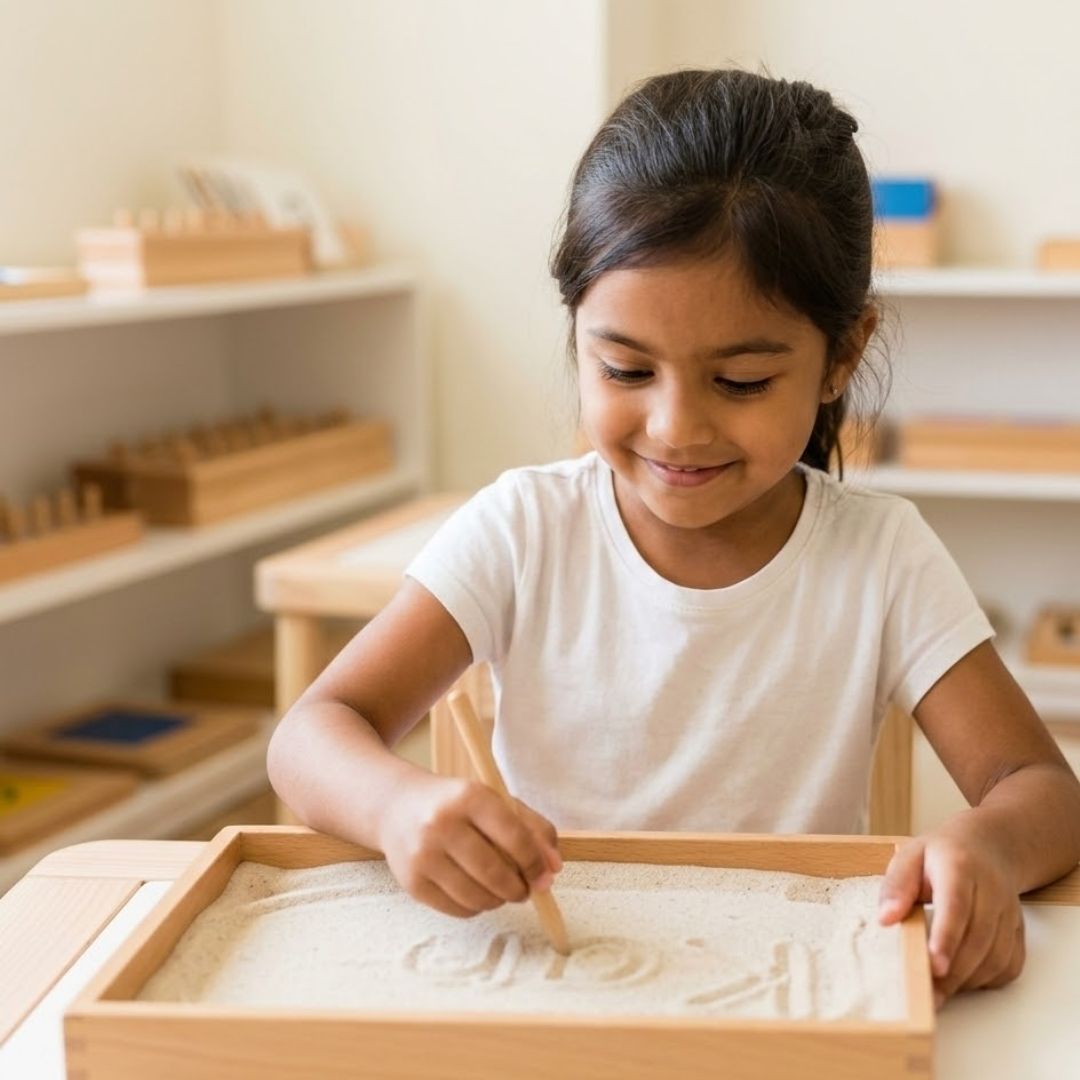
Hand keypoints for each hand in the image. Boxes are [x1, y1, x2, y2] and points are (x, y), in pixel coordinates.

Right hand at [377, 772, 561, 917]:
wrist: (396, 806)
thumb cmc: (456, 804)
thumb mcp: (494, 801)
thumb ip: (532, 828)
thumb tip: (553, 869)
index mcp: (469, 796)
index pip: (514, 837)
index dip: (535, 863)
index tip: (543, 876)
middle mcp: (442, 823)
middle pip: (495, 873)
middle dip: (518, 889)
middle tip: (524, 890)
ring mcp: (423, 854)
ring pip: (476, 896)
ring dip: (498, 901)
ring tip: (501, 891)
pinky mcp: (411, 882)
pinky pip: (456, 909)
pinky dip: (475, 908)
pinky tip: (476, 893)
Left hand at [878, 834, 1024, 1008]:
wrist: (987, 846)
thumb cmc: (940, 855)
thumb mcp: (909, 856)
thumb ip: (896, 885)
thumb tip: (885, 919)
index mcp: (960, 867)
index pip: (956, 906)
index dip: (946, 938)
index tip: (933, 965)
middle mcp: (992, 891)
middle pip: (978, 938)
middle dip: (953, 971)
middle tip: (927, 993)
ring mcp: (1009, 912)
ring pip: (996, 956)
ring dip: (968, 980)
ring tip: (939, 991)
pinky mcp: (1018, 931)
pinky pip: (1009, 964)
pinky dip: (986, 979)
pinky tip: (963, 980)